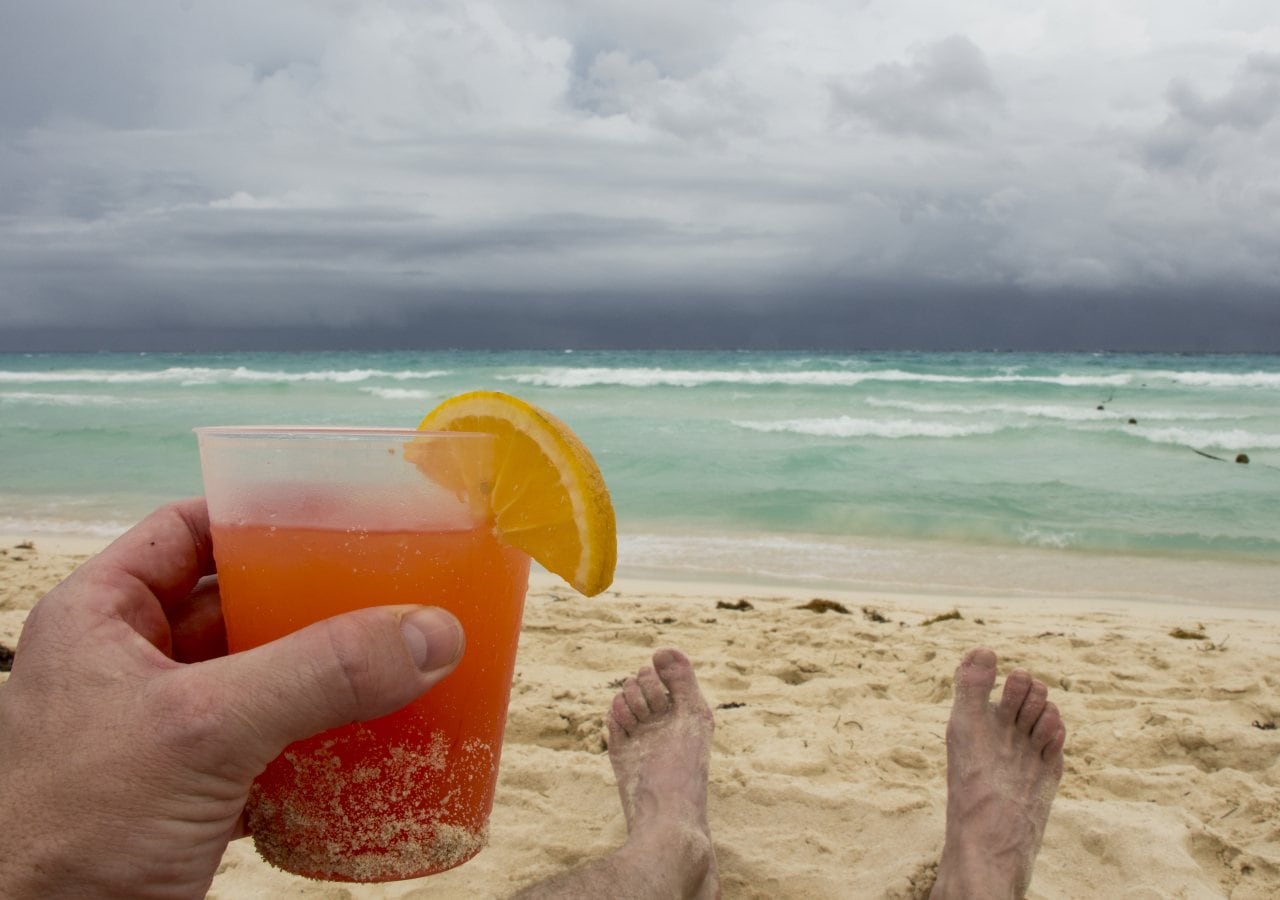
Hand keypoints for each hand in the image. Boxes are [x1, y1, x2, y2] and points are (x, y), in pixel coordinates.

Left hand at [0, 499, 464, 898]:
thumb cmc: (67, 836)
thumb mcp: (200, 732)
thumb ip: (317, 675)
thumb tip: (429, 632)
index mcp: (102, 619)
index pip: (188, 532)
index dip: (259, 516)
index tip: (339, 514)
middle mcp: (130, 668)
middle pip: (239, 606)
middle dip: (313, 601)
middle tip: (387, 587)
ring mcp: (161, 735)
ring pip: (260, 681)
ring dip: (324, 678)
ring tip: (395, 659)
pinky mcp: (189, 798)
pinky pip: (270, 749)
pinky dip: (318, 747)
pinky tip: (367, 744)